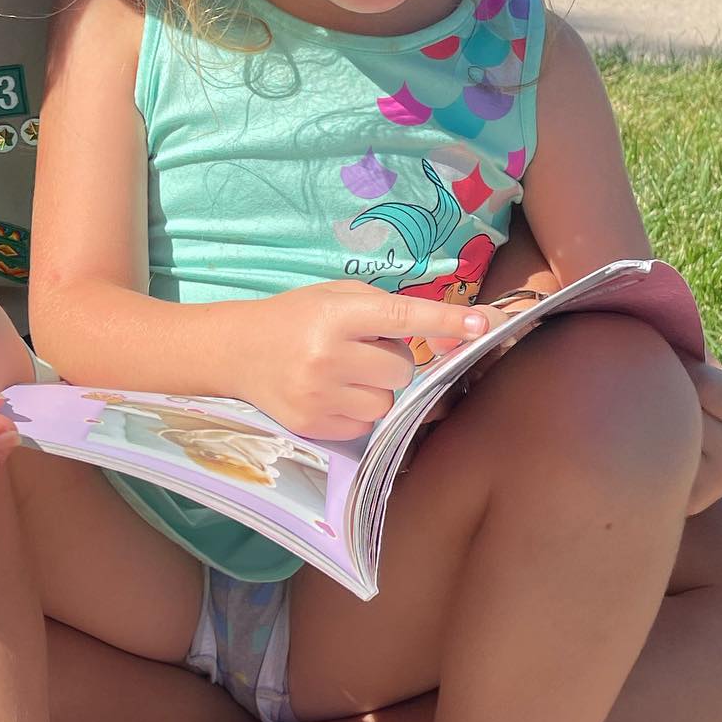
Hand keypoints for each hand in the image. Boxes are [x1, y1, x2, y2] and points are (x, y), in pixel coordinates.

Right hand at [231, 279, 502, 441]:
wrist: (238, 351)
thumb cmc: (297, 317)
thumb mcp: (336, 296)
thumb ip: (387, 311)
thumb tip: (451, 331)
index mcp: (337, 314)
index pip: (403, 318)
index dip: (446, 320)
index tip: (482, 325)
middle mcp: (328, 355)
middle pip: (402, 369)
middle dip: (392, 360)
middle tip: (363, 349)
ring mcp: (320, 394)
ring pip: (387, 402)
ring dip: (377, 388)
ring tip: (346, 372)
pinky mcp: (314, 425)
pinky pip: (366, 424)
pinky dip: (359, 410)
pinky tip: (333, 392)